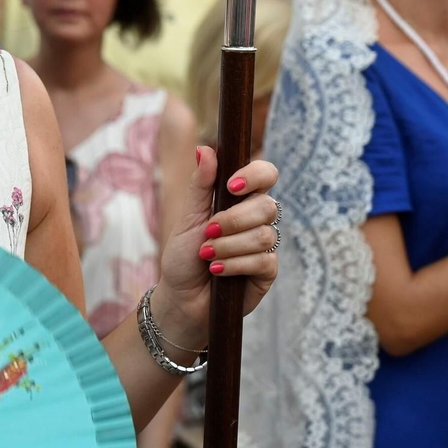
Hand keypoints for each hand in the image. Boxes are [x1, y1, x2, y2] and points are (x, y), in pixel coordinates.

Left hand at [155, 149, 280, 347]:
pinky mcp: (267, 272)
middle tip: (207, 232)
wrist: (180, 298)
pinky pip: (263, 260)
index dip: (256, 175)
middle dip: (233, 220)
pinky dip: (234, 265)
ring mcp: (265, 245)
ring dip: (228, 246)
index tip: (231, 185)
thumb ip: (200, 185)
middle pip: (266, 206)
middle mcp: (257, 219)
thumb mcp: (188, 217)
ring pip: (263, 235)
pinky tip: (217, 271)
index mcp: (240, 200)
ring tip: (207, 256)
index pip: (266, 174)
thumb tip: (205, 148)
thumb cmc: (183, 256)